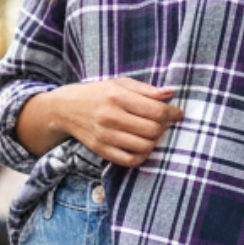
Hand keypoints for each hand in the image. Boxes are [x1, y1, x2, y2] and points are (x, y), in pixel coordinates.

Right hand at [57, 78, 182, 166]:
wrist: (65, 108)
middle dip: (164, 127)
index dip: (172, 113)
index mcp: (116, 96)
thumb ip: (146, 89)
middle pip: (152, 130)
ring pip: (144, 146)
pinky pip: (130, 160)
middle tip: (163, 123)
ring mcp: (105, 136)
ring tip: (152, 133)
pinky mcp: (101, 150)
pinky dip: (142, 156)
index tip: (178, 114)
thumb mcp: (119, 84)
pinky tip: (143, 146)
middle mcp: (110, 116)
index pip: (155, 110)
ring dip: (155, 141)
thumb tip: (171, 93)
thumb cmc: (97, 94)